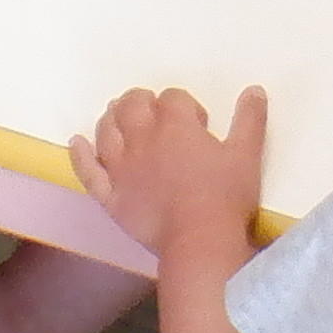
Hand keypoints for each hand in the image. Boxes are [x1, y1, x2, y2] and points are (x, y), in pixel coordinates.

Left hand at [74, 82, 268, 264]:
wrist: (199, 242)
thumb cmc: (225, 198)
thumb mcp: (246, 156)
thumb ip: (250, 120)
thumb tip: (255, 89)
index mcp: (175, 125)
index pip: (172, 98)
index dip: (183, 105)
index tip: (197, 124)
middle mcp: (142, 138)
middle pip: (132, 105)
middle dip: (141, 102)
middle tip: (154, 113)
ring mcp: (122, 167)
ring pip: (107, 130)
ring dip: (111, 119)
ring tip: (118, 118)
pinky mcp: (110, 195)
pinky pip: (88, 171)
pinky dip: (80, 154)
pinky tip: (77, 142)